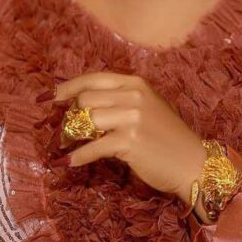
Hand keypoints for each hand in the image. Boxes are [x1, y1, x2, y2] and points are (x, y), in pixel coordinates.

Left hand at [52, 71, 205, 198]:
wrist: (192, 161)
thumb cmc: (168, 136)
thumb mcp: (148, 106)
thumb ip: (121, 99)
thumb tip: (83, 104)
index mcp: (136, 83)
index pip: (93, 79)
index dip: (67, 87)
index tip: (50, 97)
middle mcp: (133, 96)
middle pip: (85, 99)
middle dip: (70, 116)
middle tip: (67, 130)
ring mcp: (131, 118)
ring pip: (85, 120)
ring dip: (71, 136)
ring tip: (67, 145)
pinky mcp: (129, 142)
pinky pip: (92, 148)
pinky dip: (78, 156)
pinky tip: (70, 162)